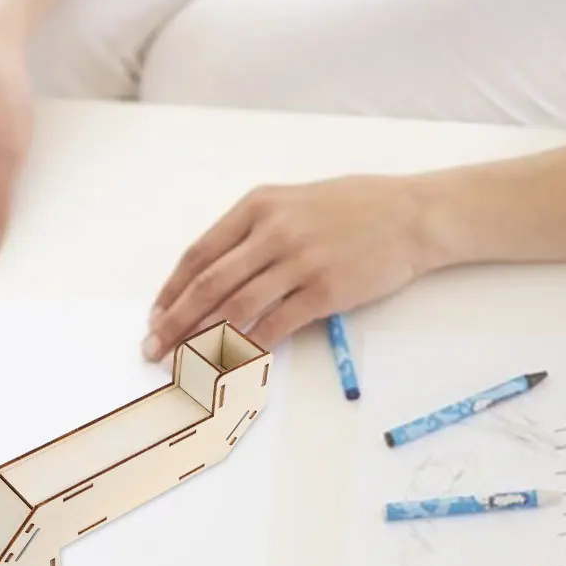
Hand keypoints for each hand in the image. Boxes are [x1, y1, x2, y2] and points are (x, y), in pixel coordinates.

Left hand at [143, 176, 434, 357]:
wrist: (411, 215)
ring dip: (203, 339)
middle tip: (153, 349)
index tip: (156, 316)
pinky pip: (276, 323)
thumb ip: (252, 232)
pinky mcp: (325, 290)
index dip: (172, 290)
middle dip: (175, 321)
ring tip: (184, 362)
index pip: (199, 253)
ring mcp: (299, 260)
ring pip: (236, 306)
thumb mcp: (292, 203)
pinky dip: (250, 345)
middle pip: (209, 284)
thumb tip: (211, 276)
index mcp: (257, 206)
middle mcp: (272, 231)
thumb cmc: (353, 208)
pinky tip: (233, 362)